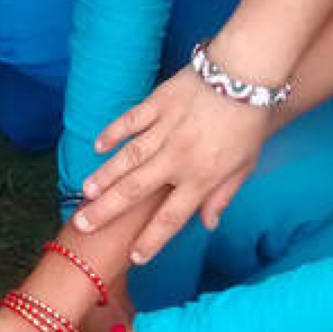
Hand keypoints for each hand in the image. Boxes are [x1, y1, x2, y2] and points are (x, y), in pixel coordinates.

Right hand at [73, 68, 272, 263]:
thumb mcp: (244, 165)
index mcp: (202, 177)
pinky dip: (113, 134)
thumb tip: (209, 224)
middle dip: (107, 211)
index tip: (135, 257)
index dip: (153, 240)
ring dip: (104, 177)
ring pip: (126, 159)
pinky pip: (129, 122)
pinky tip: (98, 146)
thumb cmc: (248, 122)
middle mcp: (178, 158)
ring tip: (85, 193)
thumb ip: (223, 195)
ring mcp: (164, 130)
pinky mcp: (157, 104)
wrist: (244, 74)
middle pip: (136, 191)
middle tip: (83, 225)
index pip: (172, 217)